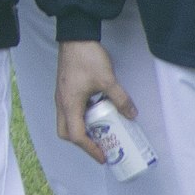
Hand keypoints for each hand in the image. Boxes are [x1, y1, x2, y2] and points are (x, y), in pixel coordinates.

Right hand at [55, 40, 130, 164]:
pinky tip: (97, 114)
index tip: (104, 156)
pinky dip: (82, 120)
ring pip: (67, 122)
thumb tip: (132, 115)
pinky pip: (70, 112)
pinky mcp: (65, 90)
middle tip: (100, 147)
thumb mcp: (108, 80)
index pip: (76, 135)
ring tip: (101, 134)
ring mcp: (62, 96)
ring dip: (82, 131)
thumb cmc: (87, 59)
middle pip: (65, 132)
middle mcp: (62, 103)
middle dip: (82, 144)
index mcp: (69, 104)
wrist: (75, 38)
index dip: (90, 149)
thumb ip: (120, 99)